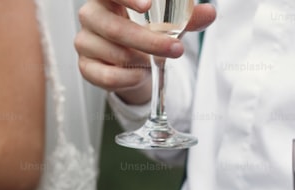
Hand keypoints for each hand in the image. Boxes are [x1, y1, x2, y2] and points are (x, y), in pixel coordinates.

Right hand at [75, 0, 216, 104]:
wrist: (133, 62)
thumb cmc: (146, 33)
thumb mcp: (168, 24)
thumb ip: (187, 18)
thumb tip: (209, 12)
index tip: (147, 6)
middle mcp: (91, 16)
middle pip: (114, 28)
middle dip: (150, 41)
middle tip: (176, 49)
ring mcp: (85, 42)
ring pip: (115, 54)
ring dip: (142, 61)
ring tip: (152, 61)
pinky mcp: (86, 67)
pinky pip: (108, 77)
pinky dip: (130, 78)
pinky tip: (140, 73)